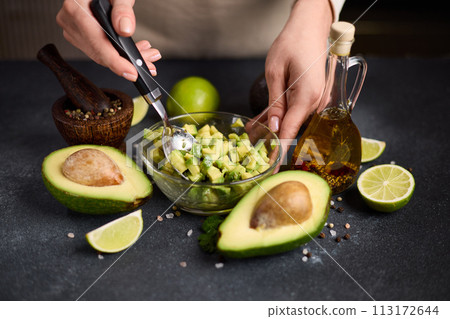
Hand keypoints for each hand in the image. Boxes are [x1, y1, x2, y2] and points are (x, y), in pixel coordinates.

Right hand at [56, 0, 160, 80]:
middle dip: (128, 62)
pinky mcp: (80, 36)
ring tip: (148, 54)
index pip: (98, 43)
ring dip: (126, 58)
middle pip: (101, 53)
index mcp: (76, 10)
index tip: (131, 72)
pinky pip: (100, 51)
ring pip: (102, 55)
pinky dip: (119, 53)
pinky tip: (136, 50)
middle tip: (150, 63)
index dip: (116, 62)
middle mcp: (71, 23)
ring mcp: (74, 31)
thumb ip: (122, 9)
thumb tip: (125, 30)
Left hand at [251, 0, 332, 171]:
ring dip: (273, 127)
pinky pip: (295, 111)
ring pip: (293, 121)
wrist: (309, 27)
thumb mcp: (276, 73)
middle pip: (293, 128)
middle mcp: (316, 102)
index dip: (280, 152)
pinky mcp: (313, 96)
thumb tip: (276, 129)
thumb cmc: (291, 44)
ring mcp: (317, 99)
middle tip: (251, 146)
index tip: (272, 169)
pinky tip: (263, 121)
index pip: (292, 131)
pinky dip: (280, 117)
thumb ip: (276, 103)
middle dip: (272, 139)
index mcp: (307, 96)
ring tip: (252, 132)